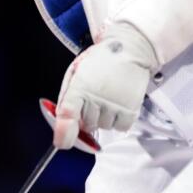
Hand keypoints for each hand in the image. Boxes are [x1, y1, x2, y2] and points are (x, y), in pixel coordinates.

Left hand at [52, 22, 158, 147]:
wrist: (129, 49)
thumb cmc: (100, 60)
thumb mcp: (76, 71)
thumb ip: (67, 96)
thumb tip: (61, 120)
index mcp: (80, 85)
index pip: (68, 114)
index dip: (63, 133)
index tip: (61, 142)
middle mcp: (98, 97)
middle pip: (86, 125)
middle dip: (86, 118)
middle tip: (92, 101)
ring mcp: (115, 104)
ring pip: (103, 127)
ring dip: (102, 118)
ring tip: (106, 98)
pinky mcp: (131, 109)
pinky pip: (120, 128)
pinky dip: (117, 121)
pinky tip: (117, 105)